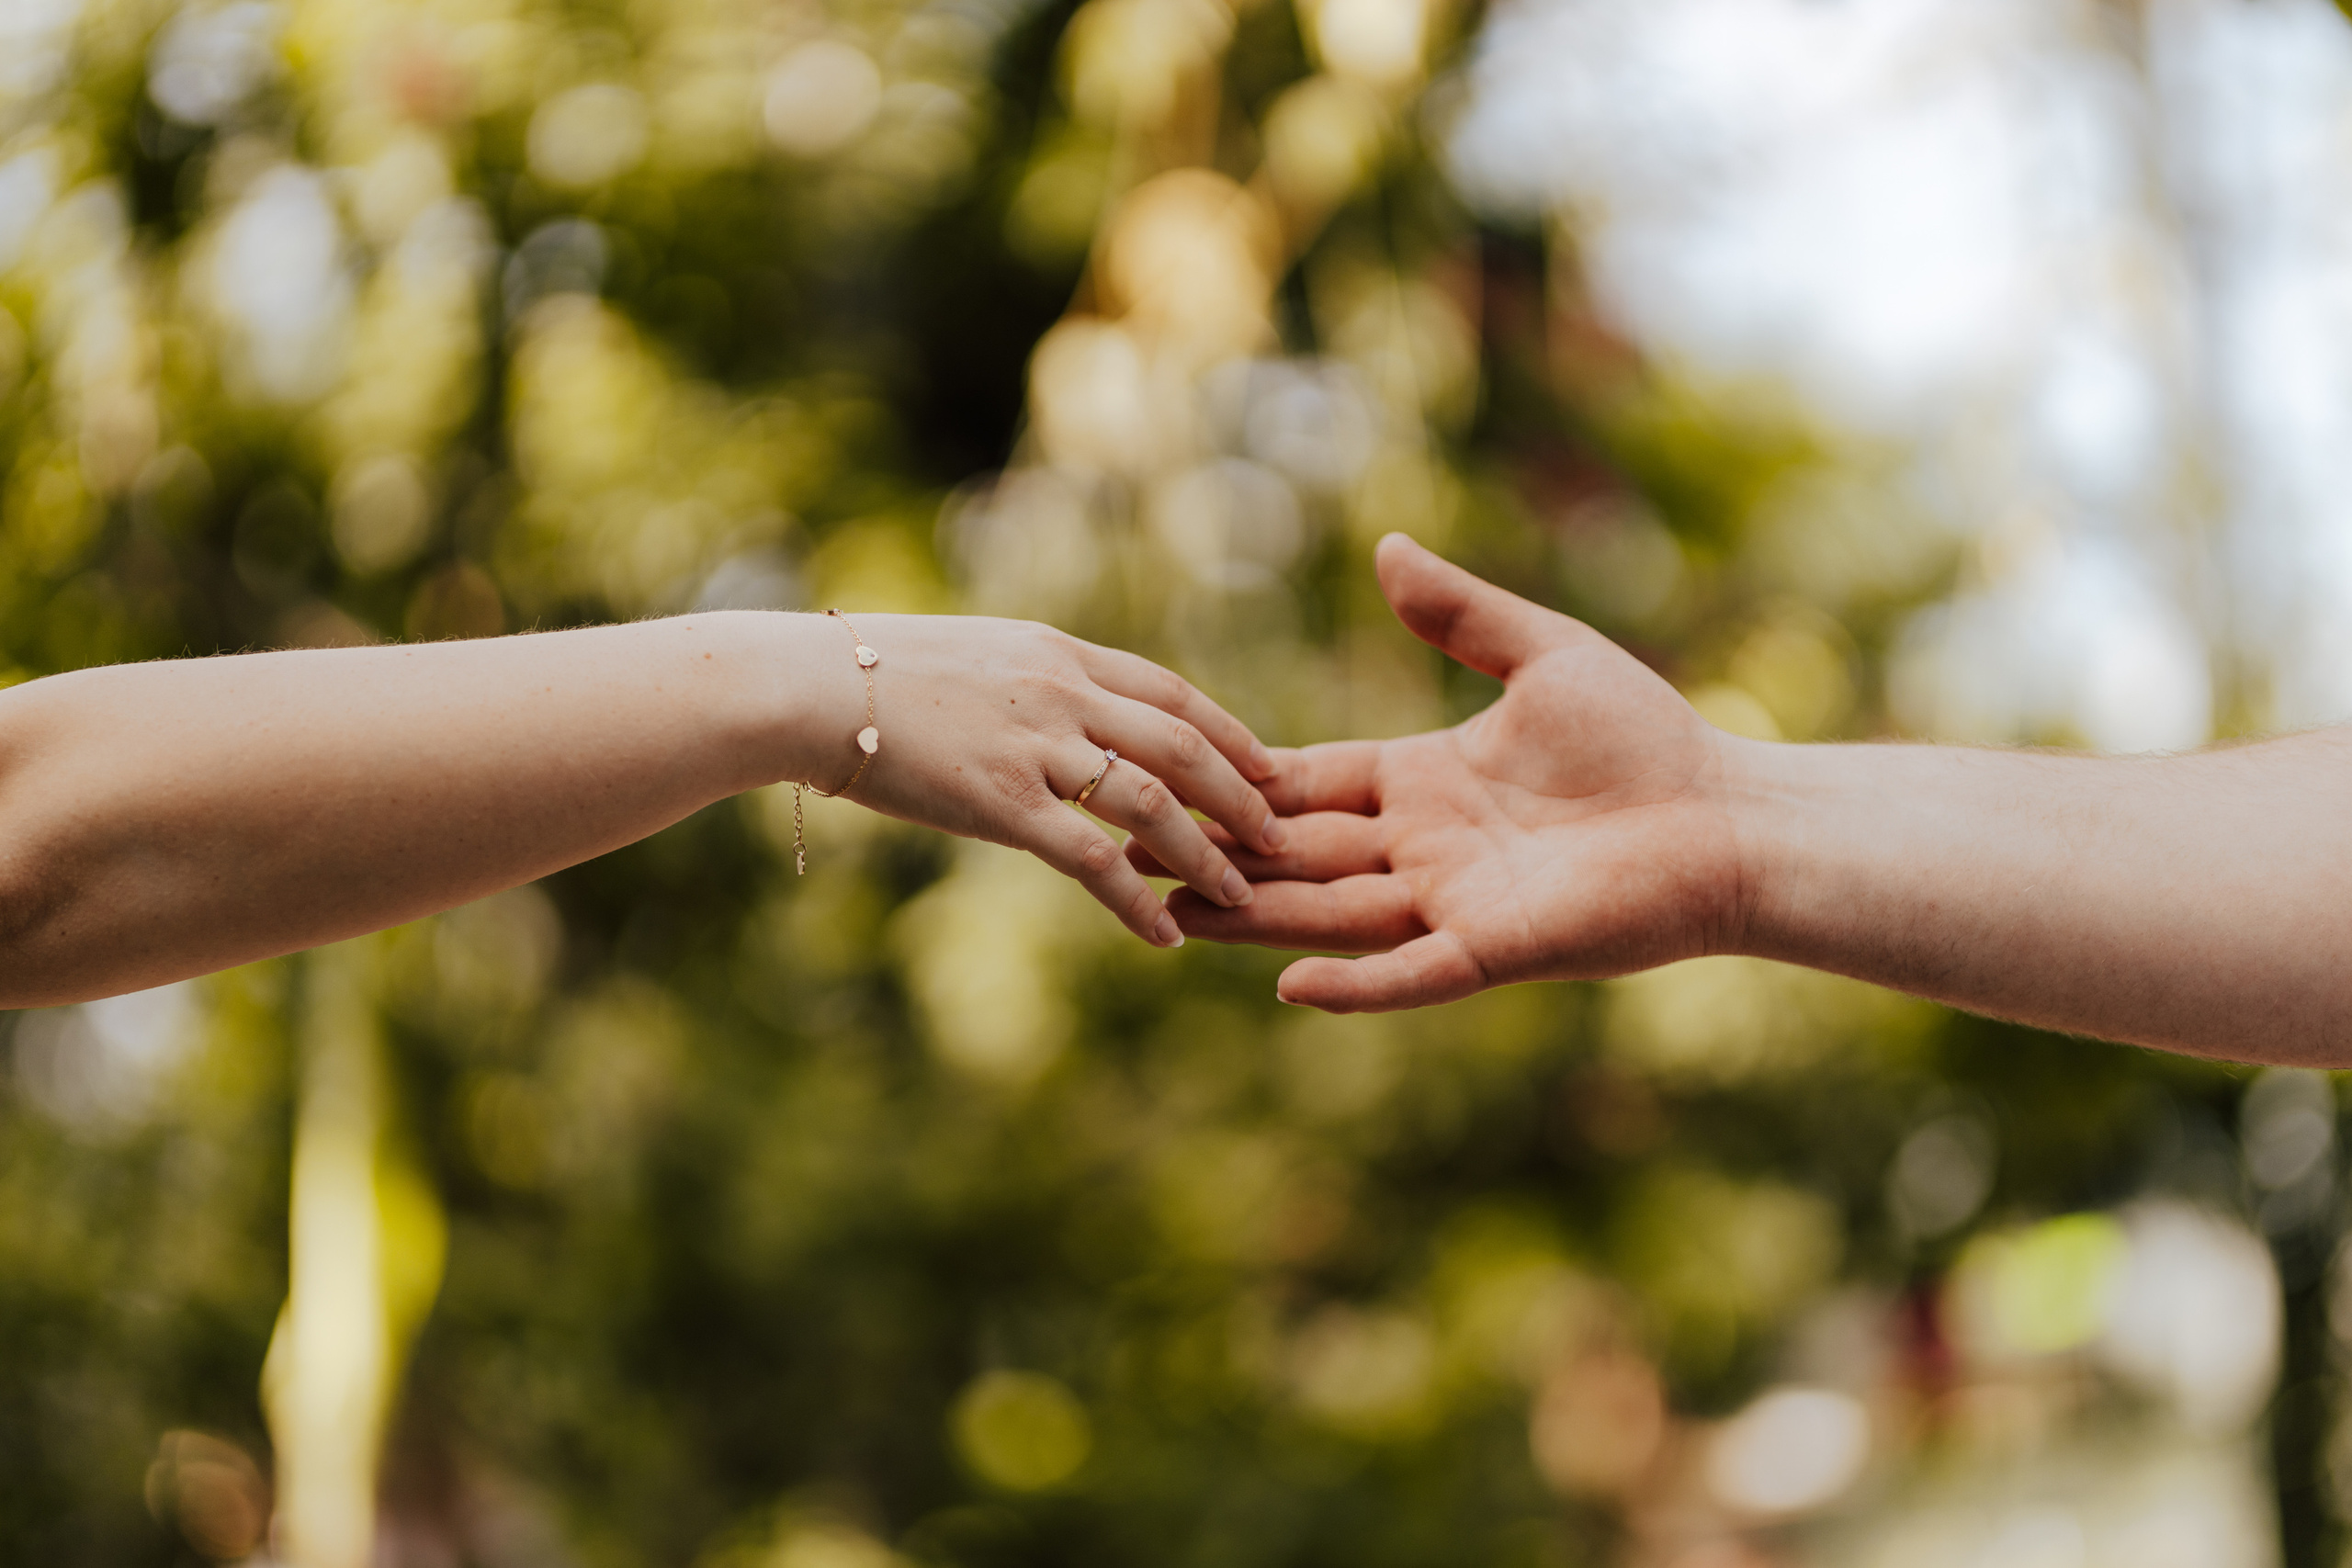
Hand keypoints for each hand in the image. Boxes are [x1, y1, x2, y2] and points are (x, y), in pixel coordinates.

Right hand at [807, 614, 1285, 947]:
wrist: (810, 688)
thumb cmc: (873, 674)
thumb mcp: (973, 657)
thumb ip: (1027, 681)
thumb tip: (1055, 707)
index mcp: (1058, 652)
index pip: (1169, 691)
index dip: (1227, 731)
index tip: (1265, 764)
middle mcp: (1063, 693)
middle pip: (1184, 743)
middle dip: (1242, 793)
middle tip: (1281, 836)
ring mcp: (1038, 748)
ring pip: (1155, 804)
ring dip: (1208, 854)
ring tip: (1245, 896)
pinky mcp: (1006, 804)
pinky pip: (1095, 861)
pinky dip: (1140, 903)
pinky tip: (1166, 935)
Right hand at [1126, 536, 1750, 1007]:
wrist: (1730, 815)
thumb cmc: (1649, 738)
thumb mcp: (1543, 655)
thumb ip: (1460, 613)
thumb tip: (1388, 548)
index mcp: (1424, 781)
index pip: (1310, 784)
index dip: (1238, 782)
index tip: (1157, 772)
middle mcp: (1423, 848)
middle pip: (1297, 854)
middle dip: (1215, 852)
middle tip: (1122, 851)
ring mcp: (1453, 904)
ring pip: (1329, 915)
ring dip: (1253, 920)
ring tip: (1166, 917)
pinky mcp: (1495, 949)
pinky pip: (1410, 974)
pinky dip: (1353, 985)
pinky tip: (1288, 990)